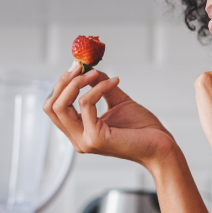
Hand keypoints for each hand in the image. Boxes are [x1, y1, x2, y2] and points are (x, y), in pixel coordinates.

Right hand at [44, 64, 176, 168]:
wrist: (160, 146)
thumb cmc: (142, 128)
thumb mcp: (117, 101)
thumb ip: (100, 86)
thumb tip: (89, 69)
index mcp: (79, 132)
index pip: (54, 108)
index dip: (61, 85)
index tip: (76, 66)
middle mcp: (78, 139)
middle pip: (51, 106)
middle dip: (63, 81)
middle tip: (79, 66)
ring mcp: (84, 141)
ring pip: (61, 106)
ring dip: (77, 82)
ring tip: (94, 73)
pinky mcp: (95, 138)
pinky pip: (86, 104)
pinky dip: (97, 88)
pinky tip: (114, 82)